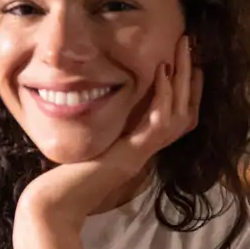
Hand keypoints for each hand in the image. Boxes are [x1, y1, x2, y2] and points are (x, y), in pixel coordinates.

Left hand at [13, 35, 202, 248]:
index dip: (188, 90)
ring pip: (180, 115)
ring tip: (182, 49)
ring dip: (183, 79)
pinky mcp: (133, 155)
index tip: (189, 61)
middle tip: (191, 43)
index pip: (178, 116)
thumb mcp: (92, 141)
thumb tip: (100, 95)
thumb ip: (104, 125)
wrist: (58, 205)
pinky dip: (163, 97)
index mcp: (141, 147)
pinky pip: (158, 123)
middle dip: (190, 75)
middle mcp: (147, 150)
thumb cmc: (67, 178)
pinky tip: (162, 73)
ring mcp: (143, 153)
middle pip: (186, 111)